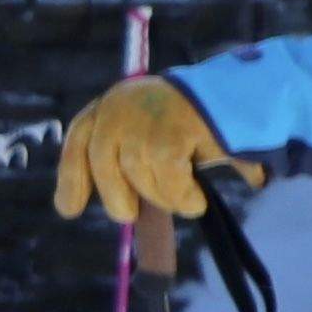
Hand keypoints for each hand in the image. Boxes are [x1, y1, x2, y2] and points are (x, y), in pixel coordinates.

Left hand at [53, 74, 226, 227]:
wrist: (243, 96)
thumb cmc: (196, 122)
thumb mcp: (151, 133)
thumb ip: (126, 160)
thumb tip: (112, 208)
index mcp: (112, 103)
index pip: (78, 139)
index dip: (71, 177)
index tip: (68, 209)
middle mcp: (121, 106)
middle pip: (102, 162)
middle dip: (114, 196)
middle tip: (128, 215)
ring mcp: (144, 118)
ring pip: (139, 174)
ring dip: (162, 197)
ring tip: (185, 200)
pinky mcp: (171, 133)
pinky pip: (168, 180)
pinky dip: (182, 197)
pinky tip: (196, 201)